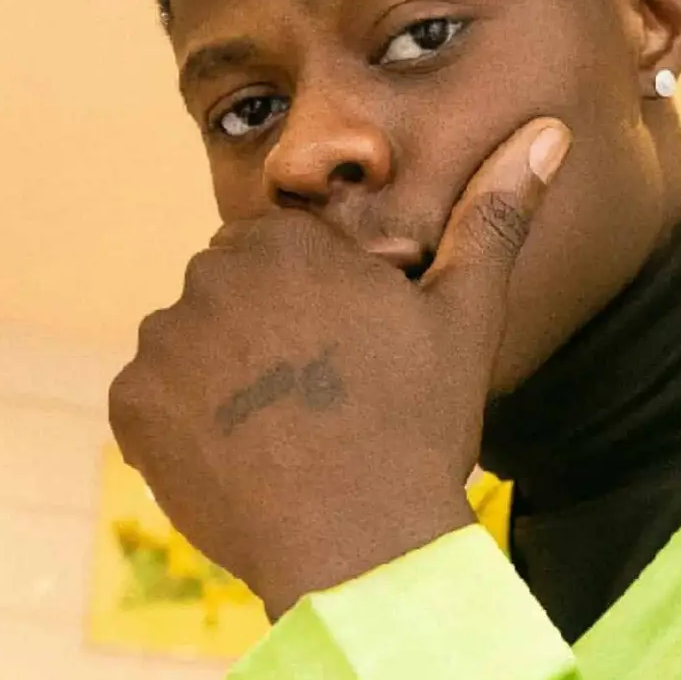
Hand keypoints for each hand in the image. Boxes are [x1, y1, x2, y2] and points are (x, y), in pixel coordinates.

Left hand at [108, 118, 571, 619]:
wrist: (358, 547)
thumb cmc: (419, 423)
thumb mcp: (467, 314)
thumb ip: (494, 215)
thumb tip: (549, 133)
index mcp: (285, 240)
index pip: (289, 251)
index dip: (326, 303)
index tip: (355, 355)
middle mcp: (208, 274)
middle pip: (235, 288)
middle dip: (269, 327)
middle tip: (324, 395)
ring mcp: (163, 343)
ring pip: (195, 340)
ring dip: (227, 372)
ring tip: (286, 430)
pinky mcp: (131, 407)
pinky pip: (155, 398)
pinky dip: (187, 422)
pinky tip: (244, 455)